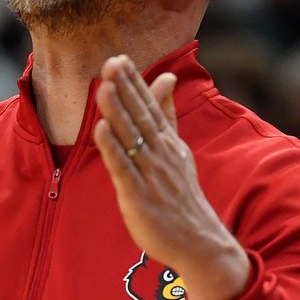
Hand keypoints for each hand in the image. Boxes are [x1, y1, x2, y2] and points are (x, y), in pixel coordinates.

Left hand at [92, 55, 248, 299]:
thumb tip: (167, 79)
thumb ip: (168, 114)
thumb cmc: (181, 195)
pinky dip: (113, 148)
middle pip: (140, 116)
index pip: (150, 107)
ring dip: (117, 112)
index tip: (120, 58)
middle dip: (125, 89)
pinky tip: (101, 130)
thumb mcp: (177, 150)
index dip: (134, 83)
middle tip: (111, 61)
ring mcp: (151, 175)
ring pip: (131, 138)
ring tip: (104, 86)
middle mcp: (161, 154)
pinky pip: (123, 168)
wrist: (198, 240)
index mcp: (168, 143)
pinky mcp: (139, 196)